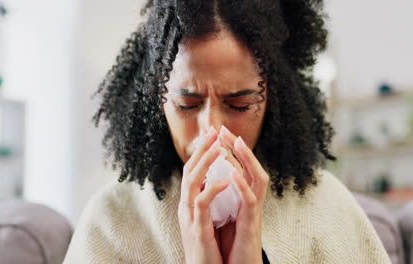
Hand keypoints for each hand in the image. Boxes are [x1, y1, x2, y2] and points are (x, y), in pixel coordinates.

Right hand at [178, 126, 228, 263]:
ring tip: (218, 147)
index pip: (193, 171)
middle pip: (189, 171)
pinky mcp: (197, 229)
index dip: (201, 152)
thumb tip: (214, 181)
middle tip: (213, 131)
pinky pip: (202, 205)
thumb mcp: (206, 220)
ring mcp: (189, 217)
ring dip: (205, 163)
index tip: (212, 134)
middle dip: (201, 150)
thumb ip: (208, 201)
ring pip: (192, 183)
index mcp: (190, 203)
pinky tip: (226, 179)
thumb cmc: (207, 248)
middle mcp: (186, 207)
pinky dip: (213, 190)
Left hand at [218, 125, 269, 263]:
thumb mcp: (224, 216)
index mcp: (241, 199)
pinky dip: (242, 186)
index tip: (215, 133)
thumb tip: (211, 180)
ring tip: (235, 142)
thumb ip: (222, 198)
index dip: (228, 150)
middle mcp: (251, 202)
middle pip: (250, 168)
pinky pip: (250, 202)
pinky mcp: (252, 225)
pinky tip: (232, 174)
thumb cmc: (231, 246)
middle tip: (224, 129)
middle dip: (238, 147)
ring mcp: (254, 212)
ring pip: (257, 179)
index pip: (237, 168)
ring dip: (247, 160)